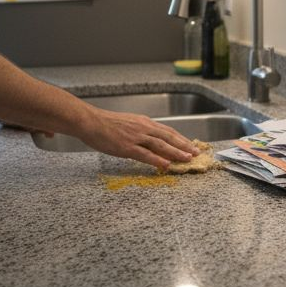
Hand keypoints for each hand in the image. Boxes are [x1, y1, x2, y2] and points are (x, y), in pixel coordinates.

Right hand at [80, 108, 198, 170]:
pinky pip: (145, 154)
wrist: (90, 122)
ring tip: (186, 159)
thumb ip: (140, 130)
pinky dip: (157, 159)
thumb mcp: (128, 123)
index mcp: (144, 122)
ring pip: (161, 145)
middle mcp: (143, 128)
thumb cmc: (105, 123)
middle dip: (184, 145)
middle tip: (196, 153)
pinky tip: (166, 165)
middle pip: (168, 137)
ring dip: (176, 152)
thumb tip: (151, 139)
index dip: (181, 138)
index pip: (167, 131)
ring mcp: (136, 137)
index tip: (190, 145)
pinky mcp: (127, 147)